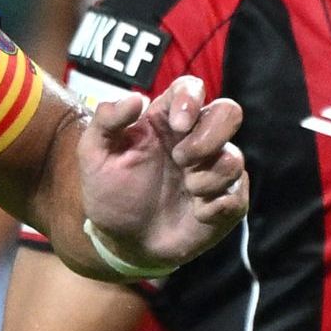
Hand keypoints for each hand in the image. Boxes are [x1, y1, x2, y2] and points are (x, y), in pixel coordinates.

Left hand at [56, 74, 247, 276]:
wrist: (121, 241)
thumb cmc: (110, 192)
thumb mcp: (94, 155)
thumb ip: (106, 121)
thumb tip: (136, 98)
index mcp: (166, 121)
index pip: (191, 88)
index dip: (191, 98)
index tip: (178, 124)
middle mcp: (196, 139)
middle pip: (229, 112)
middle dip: (210, 136)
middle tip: (181, 160)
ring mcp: (214, 170)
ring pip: (234, 159)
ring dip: (207, 178)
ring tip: (186, 191)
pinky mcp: (226, 201)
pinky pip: (237, 197)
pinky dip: (215, 207)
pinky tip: (196, 214)